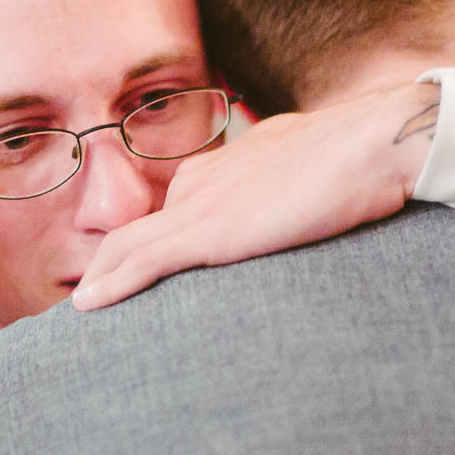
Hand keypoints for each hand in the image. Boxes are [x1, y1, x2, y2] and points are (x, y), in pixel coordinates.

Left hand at [73, 81, 438, 308]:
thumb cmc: (356, 157)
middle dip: (107, 266)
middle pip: (138, 231)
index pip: (168, 213)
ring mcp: (201, 206)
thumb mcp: (306, 171)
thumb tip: (290, 209)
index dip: (142, 248)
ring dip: (98, 279)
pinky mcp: (210, 232)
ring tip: (81, 311)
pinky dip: (111, 284)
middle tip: (89, 300)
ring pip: (128, 247)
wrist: (373, 143)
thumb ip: (285, 189)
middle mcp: (200, 183)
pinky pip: (144, 261)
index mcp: (221, 168)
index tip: (125, 274)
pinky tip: (88, 305)